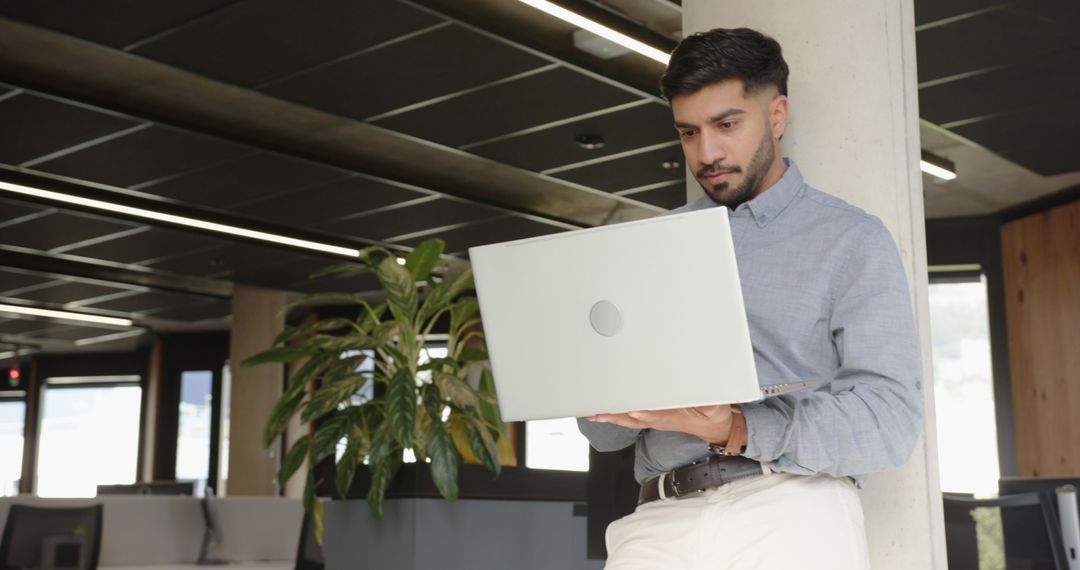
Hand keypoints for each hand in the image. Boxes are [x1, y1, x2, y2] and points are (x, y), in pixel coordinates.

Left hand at [587, 405, 733, 444]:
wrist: (713, 427)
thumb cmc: (713, 416)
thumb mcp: (717, 410)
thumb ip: (712, 407)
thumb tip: (708, 406)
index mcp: (675, 417)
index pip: (658, 415)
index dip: (646, 414)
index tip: (634, 410)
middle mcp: (660, 420)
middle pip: (635, 419)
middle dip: (616, 415)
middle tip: (598, 411)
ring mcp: (655, 420)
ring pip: (629, 419)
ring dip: (610, 415)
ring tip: (592, 412)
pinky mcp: (652, 417)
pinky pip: (630, 417)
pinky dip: (615, 413)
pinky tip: (603, 411)